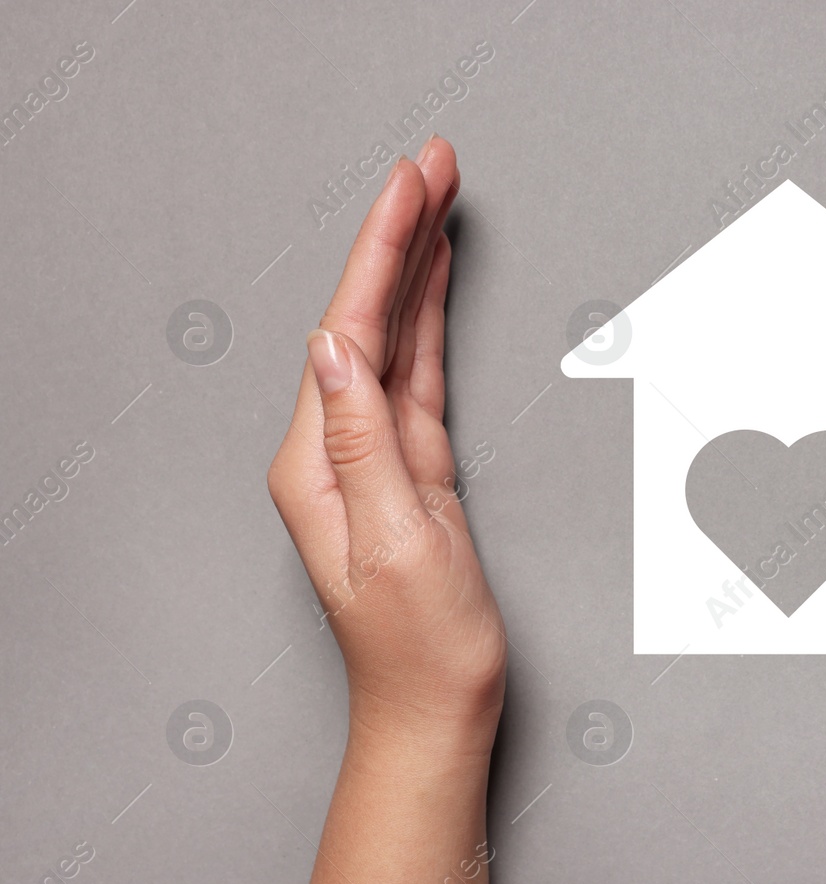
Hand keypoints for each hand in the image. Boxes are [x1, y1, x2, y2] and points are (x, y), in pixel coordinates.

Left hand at [266, 137, 506, 760]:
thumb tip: (334, 348)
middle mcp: (334, 450)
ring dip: (414, 267)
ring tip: (438, 200)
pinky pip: (414, 374)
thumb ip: (364, 442)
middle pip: (365, 318)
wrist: (436, 709)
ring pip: (392, 338)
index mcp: (318, 463)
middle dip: (399, 236)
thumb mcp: (399, 543)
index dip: (383, 251)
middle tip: (435, 164)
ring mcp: (371, 457)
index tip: (413, 184)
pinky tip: (434, 287)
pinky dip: (427, 321)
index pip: (347, 331)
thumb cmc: (421, 647)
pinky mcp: (409, 470)